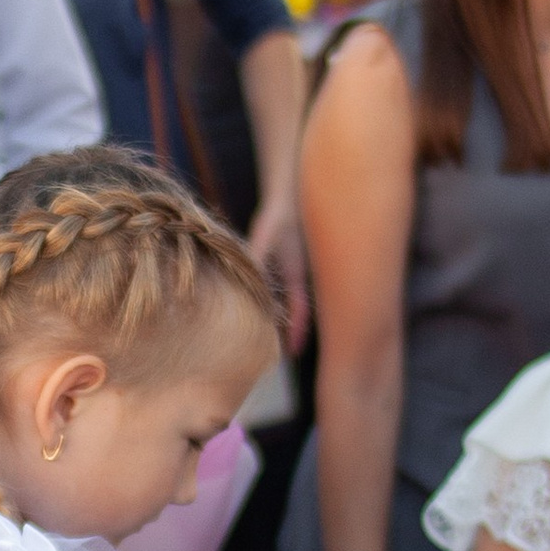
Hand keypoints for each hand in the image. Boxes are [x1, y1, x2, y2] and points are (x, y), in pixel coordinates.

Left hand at [248, 193, 307, 350]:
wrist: (286, 197)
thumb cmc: (276, 217)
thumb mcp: (264, 238)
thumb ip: (257, 257)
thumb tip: (249, 276)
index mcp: (297, 274)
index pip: (300, 311)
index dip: (296, 332)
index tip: (291, 353)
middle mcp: (297, 275)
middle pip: (297, 311)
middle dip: (291, 331)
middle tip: (283, 353)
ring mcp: (291, 271)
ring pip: (289, 302)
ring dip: (283, 319)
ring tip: (273, 337)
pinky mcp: (283, 264)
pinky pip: (282, 290)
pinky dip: (276, 302)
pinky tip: (264, 308)